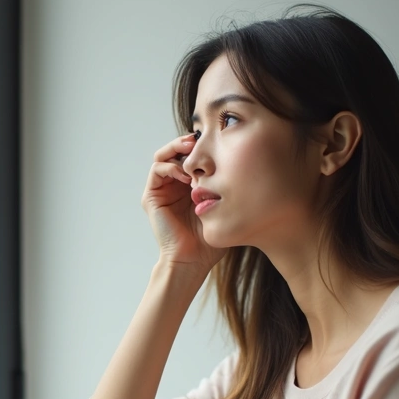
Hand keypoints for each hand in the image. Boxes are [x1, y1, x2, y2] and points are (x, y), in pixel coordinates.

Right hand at [141, 133, 226, 274]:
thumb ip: (227, 189)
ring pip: (163, 156)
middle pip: (176, 151)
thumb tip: (247, 165)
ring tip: (191, 149)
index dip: (200, 146)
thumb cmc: (211, 240)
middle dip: (186, 142)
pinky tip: (185, 174)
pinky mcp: (151, 197)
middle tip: (199, 139)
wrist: (193, 260)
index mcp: (189, 186)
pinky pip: (157, 170)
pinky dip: (170, 167)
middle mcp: (174, 185)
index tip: (215, 140)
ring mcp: (161, 190)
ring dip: (176, 149)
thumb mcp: (223, 208)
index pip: (191, 156)